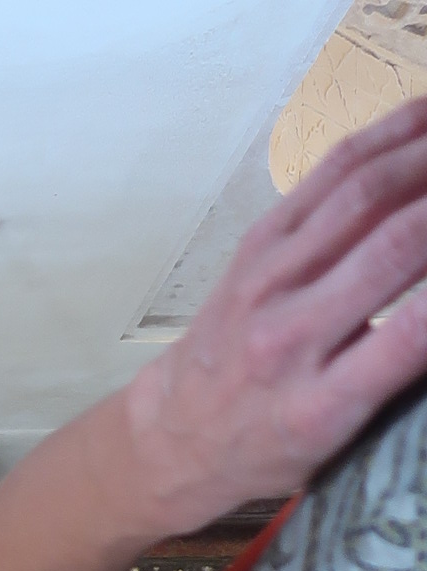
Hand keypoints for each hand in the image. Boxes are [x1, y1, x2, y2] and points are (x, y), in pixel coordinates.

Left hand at [125, 94, 426, 531]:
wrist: (173, 437)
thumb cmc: (267, 449)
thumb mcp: (336, 445)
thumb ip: (394, 380)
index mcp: (318, 407)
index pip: (412, 335)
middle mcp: (290, 338)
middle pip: (396, 244)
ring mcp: (268, 282)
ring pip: (366, 194)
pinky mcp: (257, 244)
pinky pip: (330, 175)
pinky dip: (387, 136)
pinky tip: (424, 117)